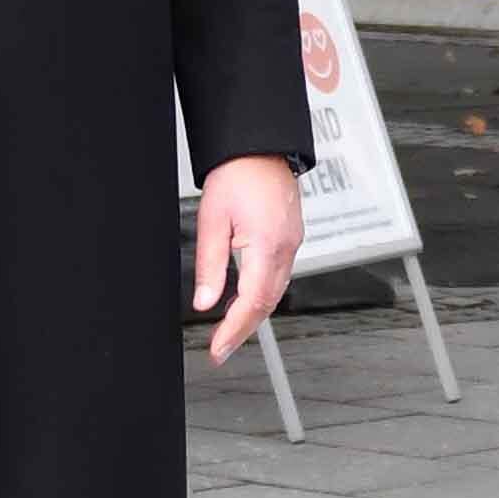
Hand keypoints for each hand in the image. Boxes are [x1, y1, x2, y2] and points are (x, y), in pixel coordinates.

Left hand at [193, 155, 304, 362]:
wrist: (260, 147)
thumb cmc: (237, 175)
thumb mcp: (212, 221)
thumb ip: (209, 266)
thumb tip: (204, 302)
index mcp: (267, 245)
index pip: (252, 302)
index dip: (234, 330)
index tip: (217, 350)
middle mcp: (287, 247)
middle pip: (269, 303)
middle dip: (244, 330)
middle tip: (220, 349)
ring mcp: (293, 242)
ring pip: (276, 292)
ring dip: (254, 315)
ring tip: (229, 331)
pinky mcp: (292, 237)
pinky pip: (280, 275)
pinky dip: (264, 295)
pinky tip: (247, 301)